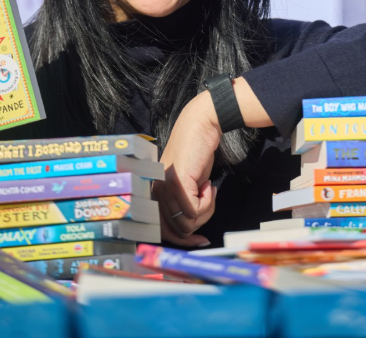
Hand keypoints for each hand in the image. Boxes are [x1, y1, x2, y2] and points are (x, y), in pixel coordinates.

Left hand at [155, 91, 221, 246]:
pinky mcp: (178, 183)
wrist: (201, 126)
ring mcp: (165, 188)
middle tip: (210, 205)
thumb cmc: (196, 153)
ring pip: (188, 223)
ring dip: (206, 210)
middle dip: (199, 224)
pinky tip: (209, 185)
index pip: (162, 230)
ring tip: (209, 190)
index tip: (201, 240)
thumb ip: (184, 203)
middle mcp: (156, 193)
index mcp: (155, 194)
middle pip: (178, 230)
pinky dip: (208, 202)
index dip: (183, 240)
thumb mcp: (188, 183)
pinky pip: (195, 210)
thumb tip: (191, 231)